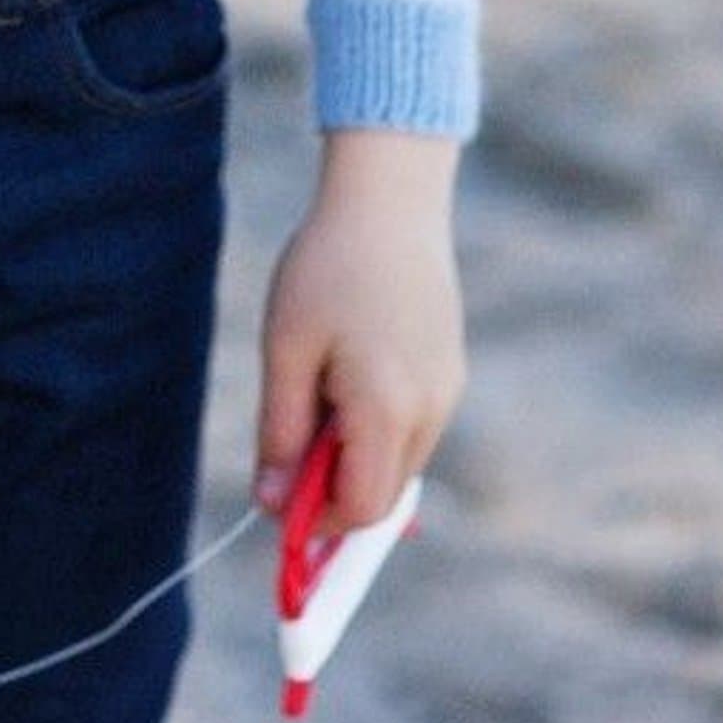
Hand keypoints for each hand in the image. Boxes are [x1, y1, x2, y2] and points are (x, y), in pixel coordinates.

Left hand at [252, 134, 465, 533]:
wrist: (390, 198)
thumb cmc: (327, 266)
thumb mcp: (286, 347)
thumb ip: (281, 432)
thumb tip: (271, 505)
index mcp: (389, 409)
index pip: (360, 508)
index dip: (317, 523)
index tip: (277, 511)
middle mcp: (431, 410)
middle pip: (382, 492)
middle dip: (332, 489)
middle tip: (286, 447)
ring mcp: (448, 390)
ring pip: (398, 461)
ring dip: (353, 454)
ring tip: (316, 387)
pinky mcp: (451, 370)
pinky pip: (411, 426)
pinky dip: (375, 426)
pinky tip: (345, 371)